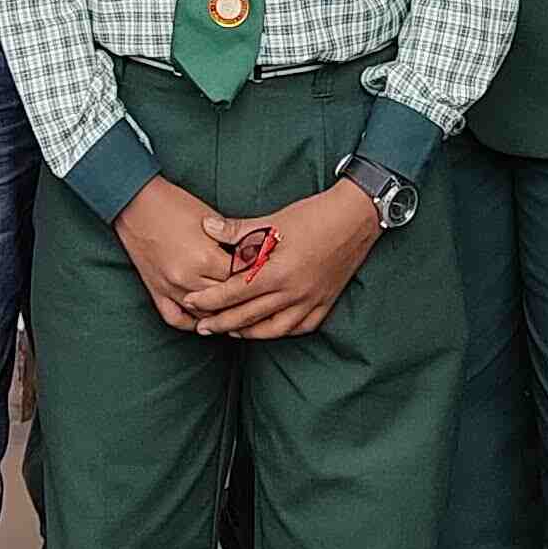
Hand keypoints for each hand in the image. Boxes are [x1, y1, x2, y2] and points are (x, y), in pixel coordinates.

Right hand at [112, 173, 244, 327]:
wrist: (135, 203)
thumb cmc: (174, 204)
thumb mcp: (210, 218)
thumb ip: (231, 241)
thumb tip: (251, 255)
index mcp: (205, 258)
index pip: (240, 278)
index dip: (254, 276)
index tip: (266, 276)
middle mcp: (188, 278)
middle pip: (225, 300)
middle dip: (242, 297)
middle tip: (258, 296)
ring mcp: (170, 288)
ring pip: (204, 314)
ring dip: (220, 313)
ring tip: (238, 311)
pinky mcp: (156, 291)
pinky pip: (176, 319)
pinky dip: (192, 322)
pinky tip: (205, 320)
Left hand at [189, 182, 381, 339]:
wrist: (356, 217)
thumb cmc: (313, 215)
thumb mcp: (273, 220)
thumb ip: (238, 229)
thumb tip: (207, 226)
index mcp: (277, 272)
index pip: (234, 293)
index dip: (210, 300)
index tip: (191, 302)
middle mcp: (293, 292)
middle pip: (249, 316)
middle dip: (221, 323)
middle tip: (201, 327)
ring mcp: (311, 301)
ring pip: (274, 329)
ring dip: (249, 332)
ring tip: (231, 331)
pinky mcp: (325, 302)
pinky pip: (301, 327)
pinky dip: (282, 331)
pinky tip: (269, 330)